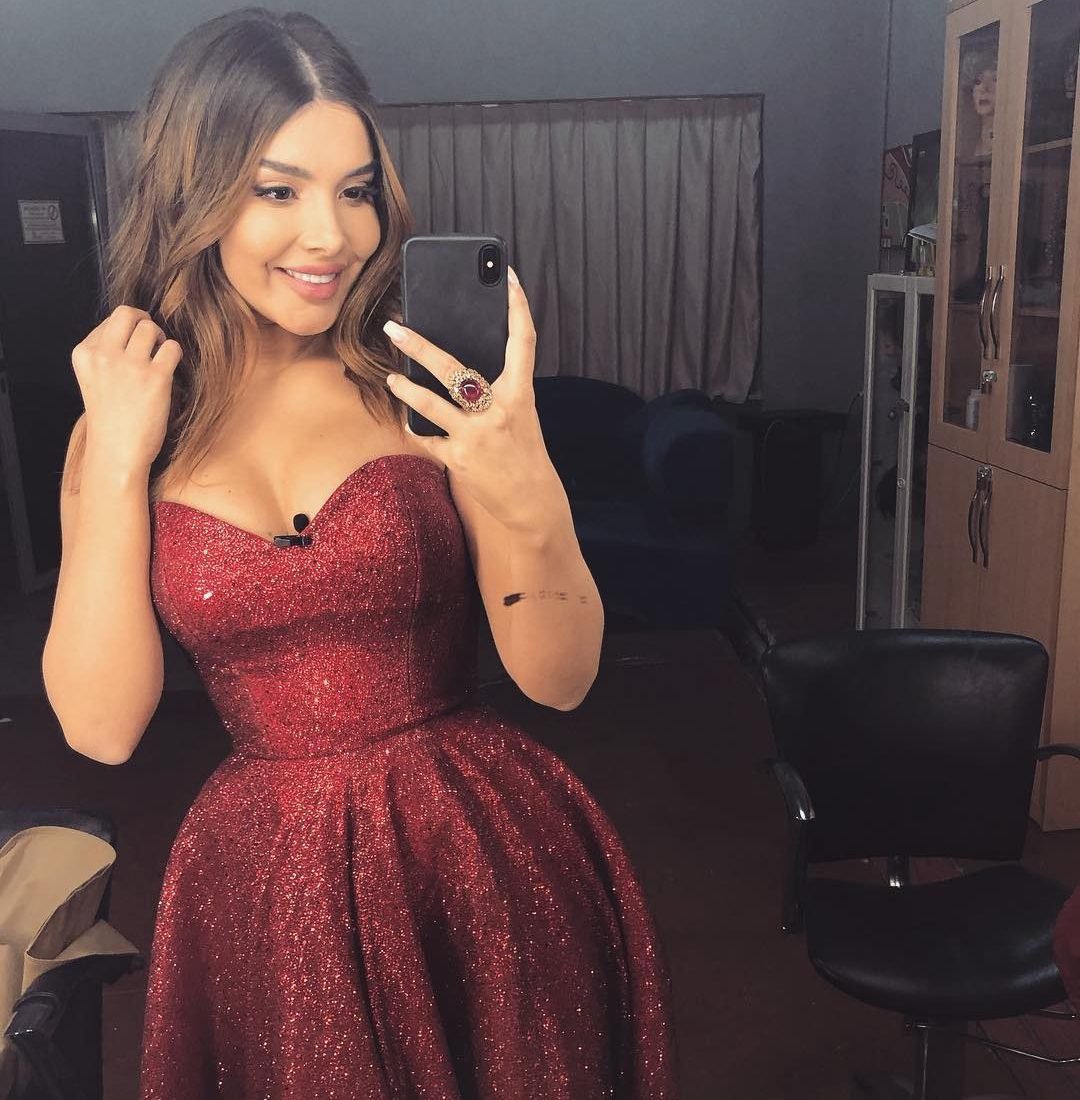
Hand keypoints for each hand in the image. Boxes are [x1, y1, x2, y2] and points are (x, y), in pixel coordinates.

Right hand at [71, 306, 182, 473]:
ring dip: (161, 340)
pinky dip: (174, 356)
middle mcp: (104, 355)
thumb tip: (133, 329)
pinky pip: (172, 348)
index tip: (133, 347)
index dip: (127, 330)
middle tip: (152, 340)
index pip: (110, 320)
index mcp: (84, 353)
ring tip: (160, 360)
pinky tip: (169, 371)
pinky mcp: (155, 377)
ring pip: (152, 329)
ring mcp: (130, 365)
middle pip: (129, 314)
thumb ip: (105, 353)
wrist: (117, 452)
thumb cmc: (110, 418)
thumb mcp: (94, 378)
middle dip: (144, 322)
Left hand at [382, 267, 560, 533]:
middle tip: (395, 326)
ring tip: (391, 376)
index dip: (517, 307)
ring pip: (430, 404)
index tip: (508, 277)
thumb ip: (497, 390)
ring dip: (405, 388)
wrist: (531, 502)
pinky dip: (415, 427)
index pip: (523, 341)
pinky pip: (427, 438)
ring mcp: (476, 437)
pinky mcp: (458, 460)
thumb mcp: (521, 415)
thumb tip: (459, 364)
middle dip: (420, 346)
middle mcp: (498, 412)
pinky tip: (406, 419)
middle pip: (454, 369)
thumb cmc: (524, 452)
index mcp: (521, 395)